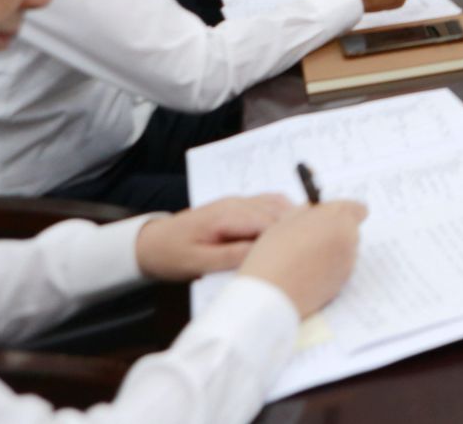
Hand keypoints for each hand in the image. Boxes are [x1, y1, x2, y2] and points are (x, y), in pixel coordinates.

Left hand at [136, 195, 294, 280]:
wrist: (153, 242)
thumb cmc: (173, 255)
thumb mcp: (199, 263)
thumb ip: (231, 256)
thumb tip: (264, 254)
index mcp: (228, 215)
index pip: (269, 223)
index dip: (287, 239)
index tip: (300, 257)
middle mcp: (238, 202)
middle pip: (278, 210)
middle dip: (294, 229)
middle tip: (309, 252)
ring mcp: (239, 201)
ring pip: (278, 203)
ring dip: (291, 220)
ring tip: (302, 243)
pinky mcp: (240, 205)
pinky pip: (270, 203)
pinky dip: (283, 214)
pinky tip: (287, 233)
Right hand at [235, 201, 367, 318]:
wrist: (271, 293)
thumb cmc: (275, 253)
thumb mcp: (287, 219)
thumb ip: (309, 210)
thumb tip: (317, 210)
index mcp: (340, 220)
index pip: (357, 209)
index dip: (341, 212)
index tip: (327, 216)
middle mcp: (350, 242)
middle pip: (349, 230)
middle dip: (334, 231)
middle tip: (308, 237)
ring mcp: (347, 265)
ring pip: (344, 250)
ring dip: (330, 250)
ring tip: (302, 257)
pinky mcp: (341, 284)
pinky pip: (338, 269)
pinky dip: (327, 268)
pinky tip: (305, 272)